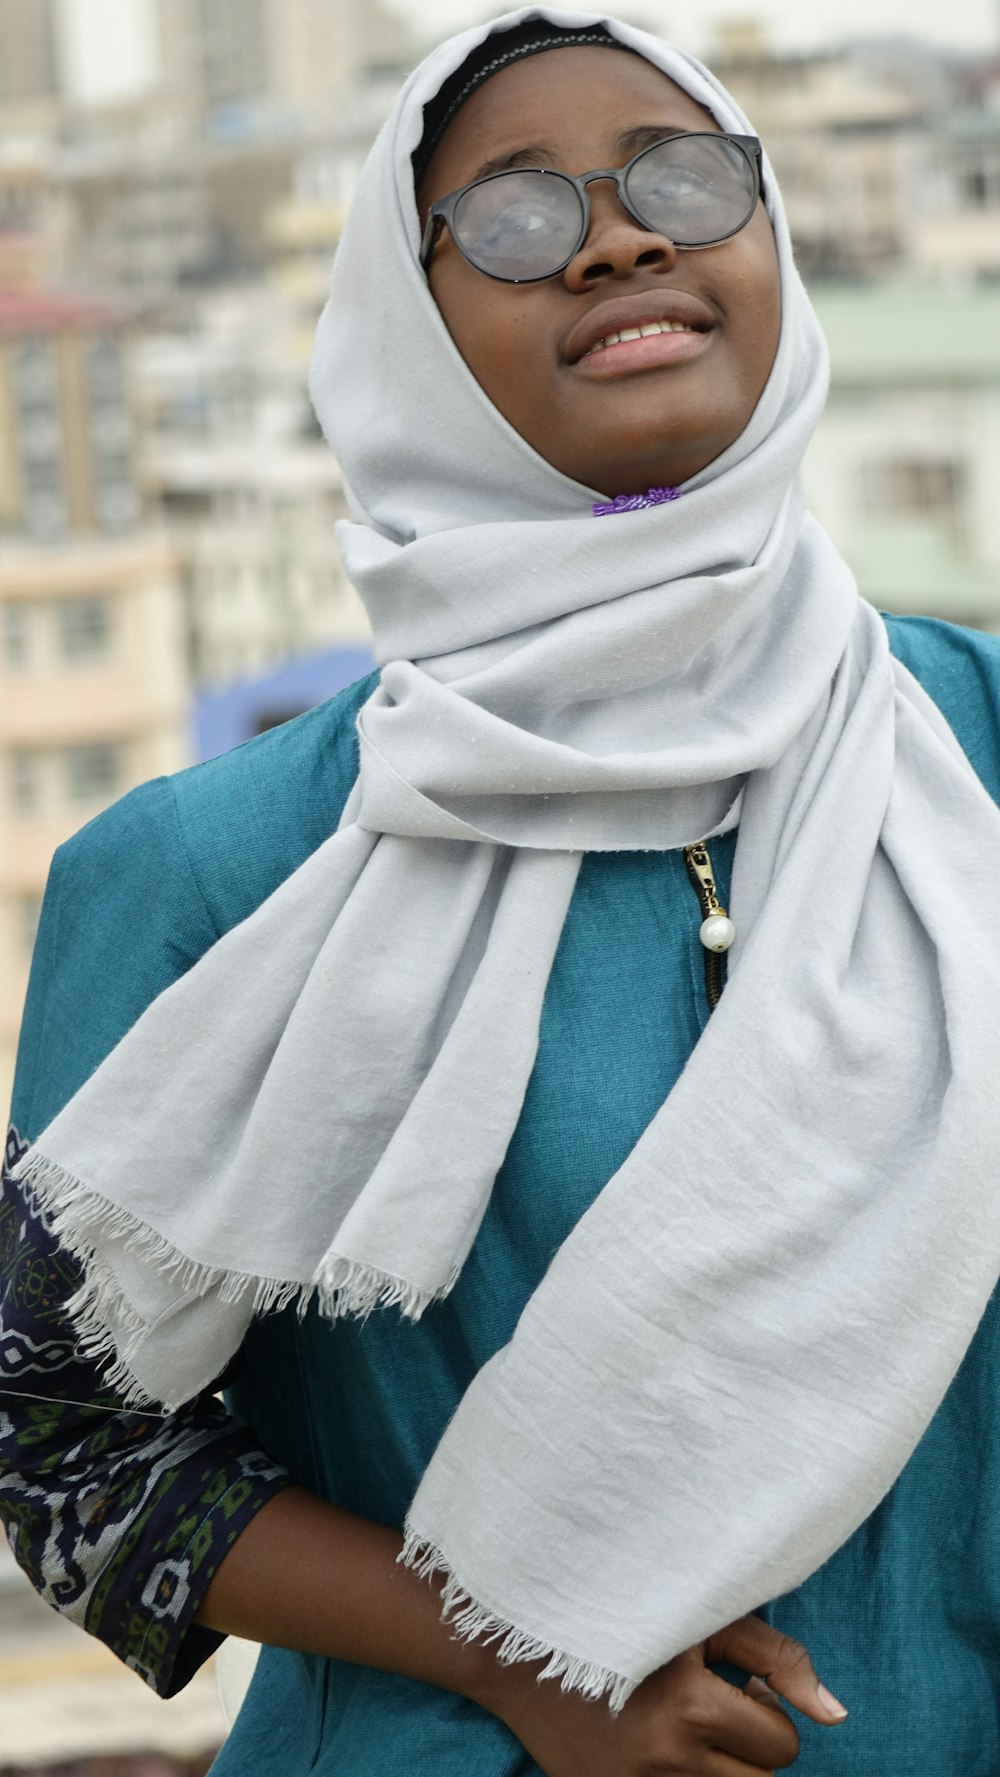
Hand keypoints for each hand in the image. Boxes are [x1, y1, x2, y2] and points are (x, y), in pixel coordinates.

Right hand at [481, 1611, 847, 1775]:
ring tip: (692, 1727)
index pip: (782, 1743)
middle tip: (719, 1708)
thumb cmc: (624, 1607)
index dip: (767, 1709)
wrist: (519, 1641)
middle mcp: (665, 1758)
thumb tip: (838, 1715)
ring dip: (721, 1768)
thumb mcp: (703, 1617)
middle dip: (752, 1747)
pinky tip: (662, 1746)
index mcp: (691, 1707)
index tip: (739, 1685)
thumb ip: (777, 1658)